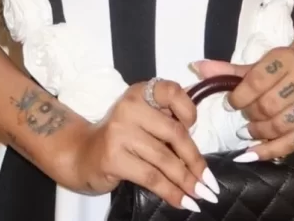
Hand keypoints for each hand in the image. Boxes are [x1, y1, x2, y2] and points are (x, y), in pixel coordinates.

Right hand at [62, 79, 219, 210]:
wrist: (83, 153)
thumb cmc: (122, 136)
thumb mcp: (143, 119)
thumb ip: (167, 120)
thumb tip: (201, 141)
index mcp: (140, 93)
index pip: (171, 91)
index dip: (188, 109)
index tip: (195, 128)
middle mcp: (129, 107)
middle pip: (173, 132)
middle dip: (195, 160)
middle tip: (209, 182)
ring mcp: (119, 131)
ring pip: (164, 159)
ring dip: (187, 181)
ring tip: (201, 195)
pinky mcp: (113, 157)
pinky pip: (151, 177)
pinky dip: (171, 192)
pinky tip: (182, 202)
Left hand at [192, 48, 293, 160]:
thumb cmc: (281, 68)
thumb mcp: (256, 65)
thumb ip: (227, 70)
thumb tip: (196, 67)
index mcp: (285, 60)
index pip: (256, 82)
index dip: (239, 96)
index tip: (231, 104)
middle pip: (268, 106)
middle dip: (250, 115)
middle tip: (244, 117)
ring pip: (280, 125)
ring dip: (259, 132)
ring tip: (250, 130)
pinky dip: (270, 150)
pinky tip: (253, 152)